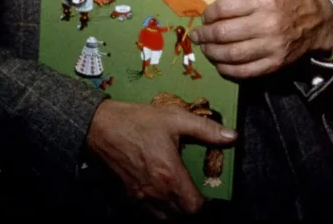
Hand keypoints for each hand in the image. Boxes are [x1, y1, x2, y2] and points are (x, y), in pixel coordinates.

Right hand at [84, 99, 236, 218]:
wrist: (99, 127)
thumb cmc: (138, 121)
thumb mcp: (175, 118)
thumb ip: (206, 130)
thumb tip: (233, 137)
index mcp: (169, 176)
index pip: (194, 207)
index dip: (204, 203)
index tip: (208, 190)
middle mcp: (154, 193)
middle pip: (180, 216)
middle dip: (190, 207)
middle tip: (195, 191)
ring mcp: (138, 198)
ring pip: (163, 219)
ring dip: (174, 211)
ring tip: (180, 193)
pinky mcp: (126, 197)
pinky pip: (146, 214)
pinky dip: (157, 210)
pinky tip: (160, 192)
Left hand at [191, 0, 332, 78]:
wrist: (316, 21)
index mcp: (265, 0)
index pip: (226, 8)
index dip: (210, 13)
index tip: (205, 15)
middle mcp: (268, 24)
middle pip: (225, 33)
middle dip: (206, 34)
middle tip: (197, 34)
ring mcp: (272, 46)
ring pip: (232, 54)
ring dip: (212, 52)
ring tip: (205, 47)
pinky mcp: (274, 63)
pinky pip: (244, 71)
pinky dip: (227, 69)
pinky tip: (220, 62)